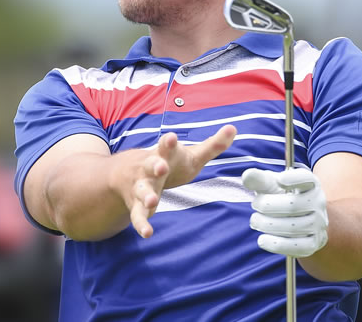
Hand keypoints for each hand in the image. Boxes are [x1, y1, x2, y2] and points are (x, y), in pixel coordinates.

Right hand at [115, 125, 235, 238]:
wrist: (128, 173)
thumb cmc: (169, 162)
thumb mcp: (191, 154)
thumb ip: (212, 145)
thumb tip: (233, 128)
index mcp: (163, 154)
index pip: (164, 146)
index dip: (168, 142)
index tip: (171, 138)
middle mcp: (148, 168)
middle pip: (150, 165)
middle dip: (155, 166)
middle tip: (161, 167)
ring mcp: (141, 186)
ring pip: (142, 190)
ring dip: (146, 195)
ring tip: (152, 201)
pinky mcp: (136, 205)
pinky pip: (137, 215)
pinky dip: (141, 224)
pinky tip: (147, 233)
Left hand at [242, 167, 328, 256]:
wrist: (296, 221)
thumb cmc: (281, 197)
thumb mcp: (271, 185)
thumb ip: (259, 179)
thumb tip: (247, 175)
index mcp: (310, 184)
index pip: (307, 179)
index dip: (295, 178)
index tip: (279, 179)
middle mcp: (318, 203)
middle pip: (293, 205)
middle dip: (267, 206)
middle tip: (255, 204)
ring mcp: (318, 224)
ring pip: (293, 227)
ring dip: (268, 225)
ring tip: (255, 221)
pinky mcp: (313, 243)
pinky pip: (296, 246)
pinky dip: (276, 245)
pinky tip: (262, 240)